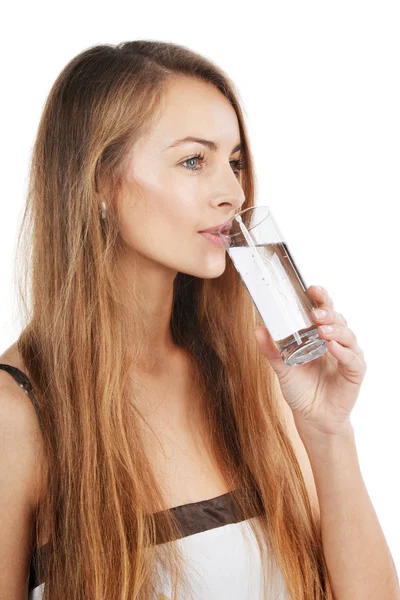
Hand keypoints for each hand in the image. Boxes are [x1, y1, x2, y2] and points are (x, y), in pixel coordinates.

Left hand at [254, 285, 366, 436]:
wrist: (311, 418)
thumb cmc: (300, 389)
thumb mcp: (281, 367)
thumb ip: (271, 349)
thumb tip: (258, 328)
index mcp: (319, 335)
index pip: (323, 310)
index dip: (320, 297)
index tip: (311, 288)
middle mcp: (336, 341)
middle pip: (337, 318)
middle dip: (327, 311)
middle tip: (315, 311)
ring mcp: (347, 355)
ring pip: (347, 335)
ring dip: (335, 329)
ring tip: (321, 329)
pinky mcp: (354, 373)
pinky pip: (352, 359)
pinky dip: (343, 351)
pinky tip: (332, 346)